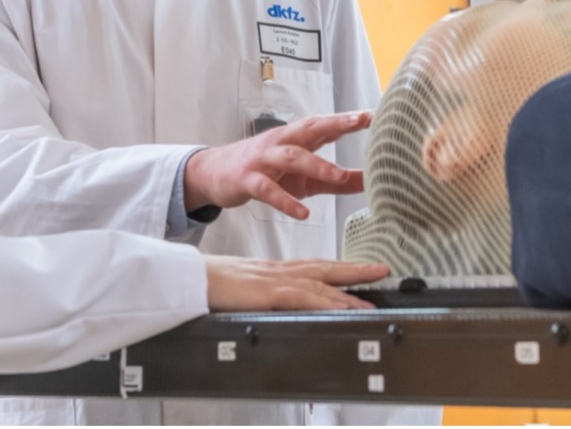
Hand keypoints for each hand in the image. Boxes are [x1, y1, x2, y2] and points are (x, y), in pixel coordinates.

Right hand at [184, 111, 369, 219]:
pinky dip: (285, 201)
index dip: (349, 119)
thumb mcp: (304, 178)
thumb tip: (372, 182)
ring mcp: (264, 160)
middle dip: (336, 123)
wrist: (214, 174)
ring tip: (337, 175)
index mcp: (296, 139)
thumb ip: (336, 181)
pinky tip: (302, 213)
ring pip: (291, 156)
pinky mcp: (247, 180)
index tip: (375, 114)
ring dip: (315, 164)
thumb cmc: (264, 172)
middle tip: (360, 120)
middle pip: (310, 128)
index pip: (326, 124)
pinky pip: (268, 190)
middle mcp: (281, 143)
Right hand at [204, 256, 387, 311]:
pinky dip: (327, 300)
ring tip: (374, 284)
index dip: (337, 267)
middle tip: (381, 267)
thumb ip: (258, 291)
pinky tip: (343, 305)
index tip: (358, 268)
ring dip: (351, 285)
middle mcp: (279, 271)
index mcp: (273, 270)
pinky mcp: (269, 293)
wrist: (188, 278)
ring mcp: (275, 280)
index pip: (312, 266)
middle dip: (354, 269)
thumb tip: (269, 300)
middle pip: (324, 267)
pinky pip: (305, 297)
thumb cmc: (208, 283)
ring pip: (321, 281)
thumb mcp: (240, 285)